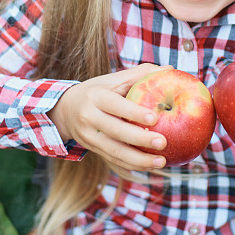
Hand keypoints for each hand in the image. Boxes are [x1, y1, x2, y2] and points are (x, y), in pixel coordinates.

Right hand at [47, 62, 170, 171]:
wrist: (65, 110)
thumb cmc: (97, 91)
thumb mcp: (112, 79)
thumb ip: (139, 74)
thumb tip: (170, 69)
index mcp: (95, 96)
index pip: (115, 105)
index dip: (133, 112)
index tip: (154, 118)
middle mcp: (88, 117)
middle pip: (115, 131)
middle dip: (140, 139)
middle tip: (163, 142)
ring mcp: (88, 136)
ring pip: (114, 151)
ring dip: (139, 159)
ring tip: (162, 161)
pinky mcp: (92, 149)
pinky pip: (113, 160)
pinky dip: (132, 165)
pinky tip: (150, 166)